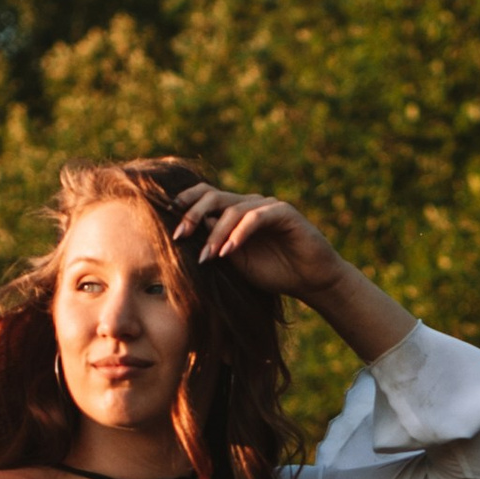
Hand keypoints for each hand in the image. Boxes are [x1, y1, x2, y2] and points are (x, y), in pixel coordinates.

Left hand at [171, 182, 341, 299]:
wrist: (311, 281)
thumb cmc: (275, 273)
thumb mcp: (237, 262)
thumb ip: (218, 246)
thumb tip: (192, 233)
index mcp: (236, 213)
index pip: (206, 198)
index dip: (186, 205)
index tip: (168, 224)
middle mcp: (250, 204)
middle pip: (214, 197)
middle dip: (193, 214)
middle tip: (180, 235)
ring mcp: (267, 206)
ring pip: (233, 209)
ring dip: (216, 233)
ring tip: (208, 256)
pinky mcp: (285, 213)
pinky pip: (256, 217)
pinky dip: (240, 233)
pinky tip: (229, 251)